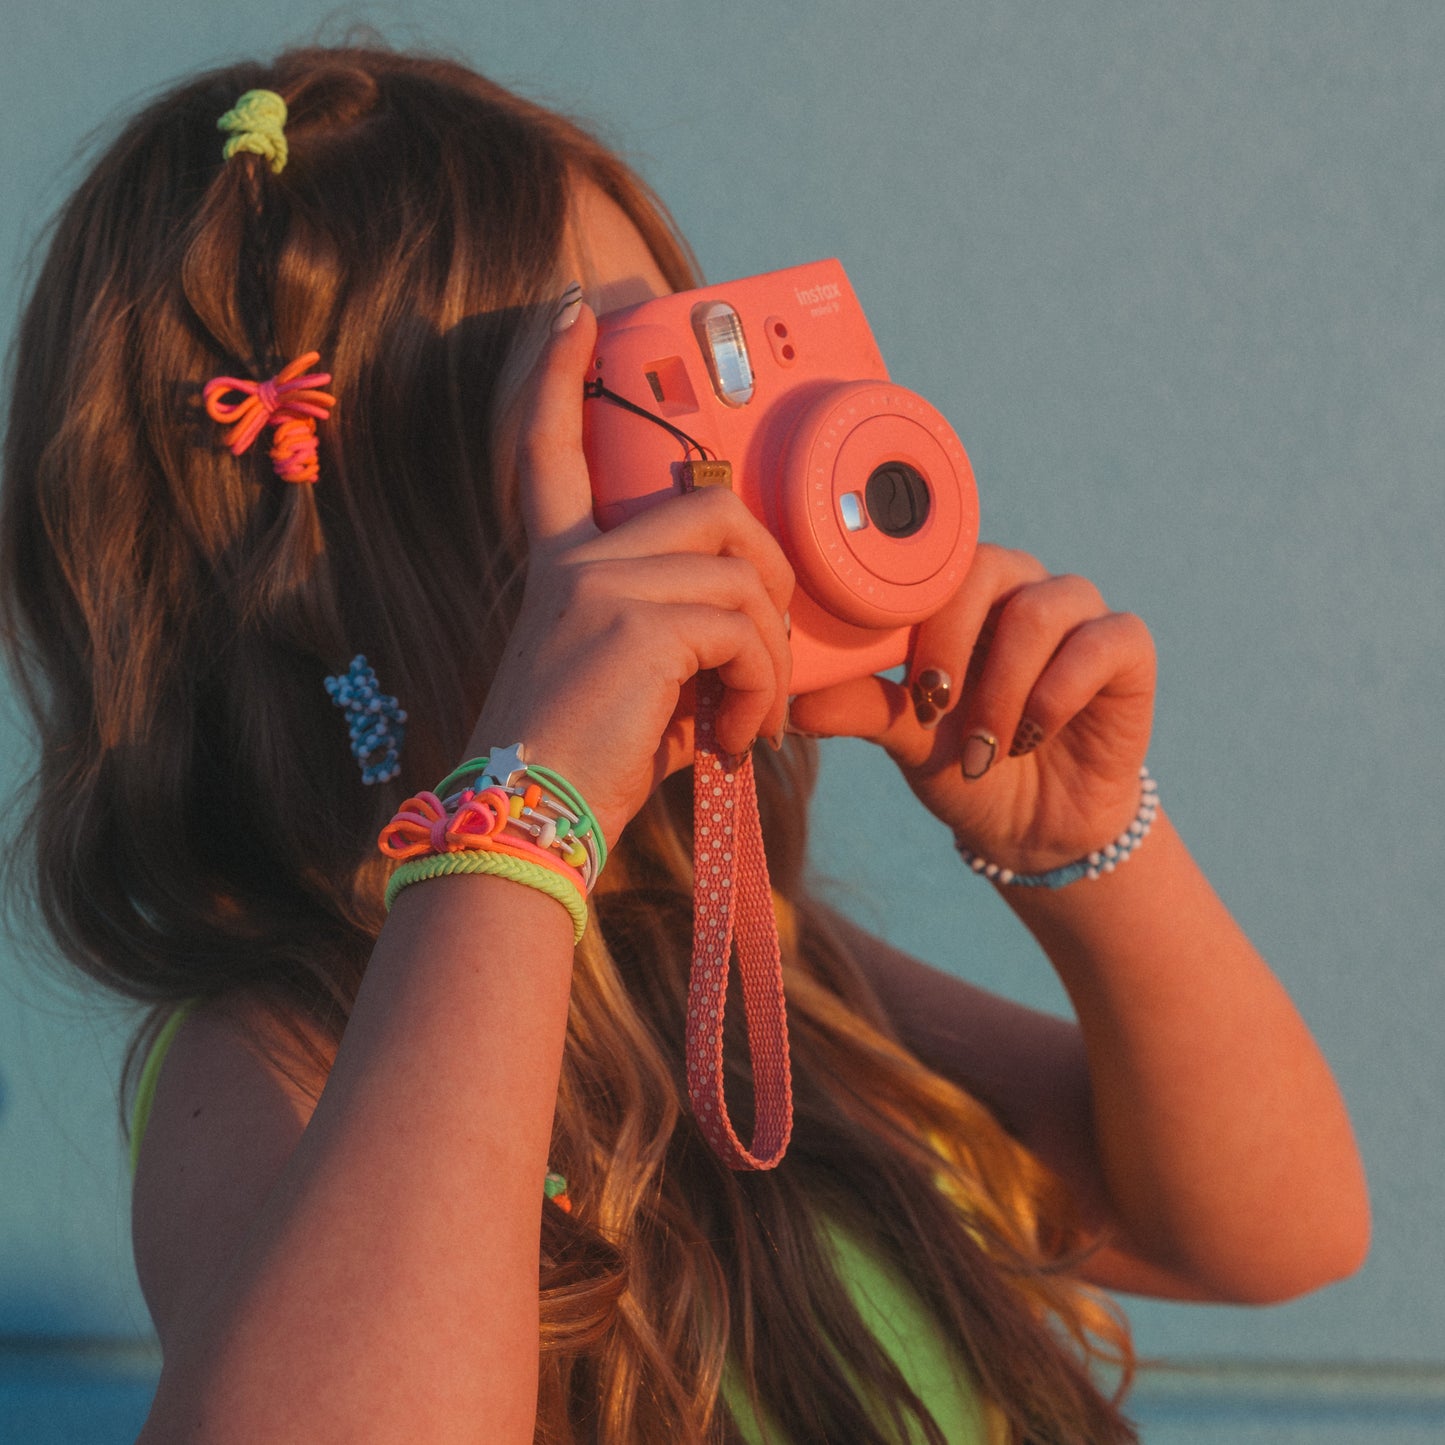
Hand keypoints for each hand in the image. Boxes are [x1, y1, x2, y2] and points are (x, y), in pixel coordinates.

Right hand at [463, 305, 793, 846]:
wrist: (530, 820)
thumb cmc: (586, 762)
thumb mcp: (633, 682)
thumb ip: (683, 634)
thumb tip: (758, 635)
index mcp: (561, 566)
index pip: (549, 448)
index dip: (558, 375)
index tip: (576, 311)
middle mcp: (576, 560)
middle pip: (713, 504)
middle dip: (771, 570)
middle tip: (769, 651)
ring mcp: (604, 583)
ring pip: (742, 574)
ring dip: (770, 657)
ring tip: (749, 720)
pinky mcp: (639, 621)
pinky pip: (745, 629)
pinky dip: (762, 688)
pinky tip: (736, 735)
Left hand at [788, 545, 1155, 873]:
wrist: (1033, 827)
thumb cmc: (964, 764)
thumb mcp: (906, 738)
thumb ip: (859, 707)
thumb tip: (793, 703)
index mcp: (961, 595)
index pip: (931, 563)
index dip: (908, 614)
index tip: (894, 681)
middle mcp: (1020, 587)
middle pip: (987, 567)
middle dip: (951, 644)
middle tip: (933, 709)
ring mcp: (1077, 612)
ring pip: (1042, 609)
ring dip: (1003, 686)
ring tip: (984, 747)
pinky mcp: (1126, 646)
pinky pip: (1102, 641)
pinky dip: (1059, 692)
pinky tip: (1034, 735)